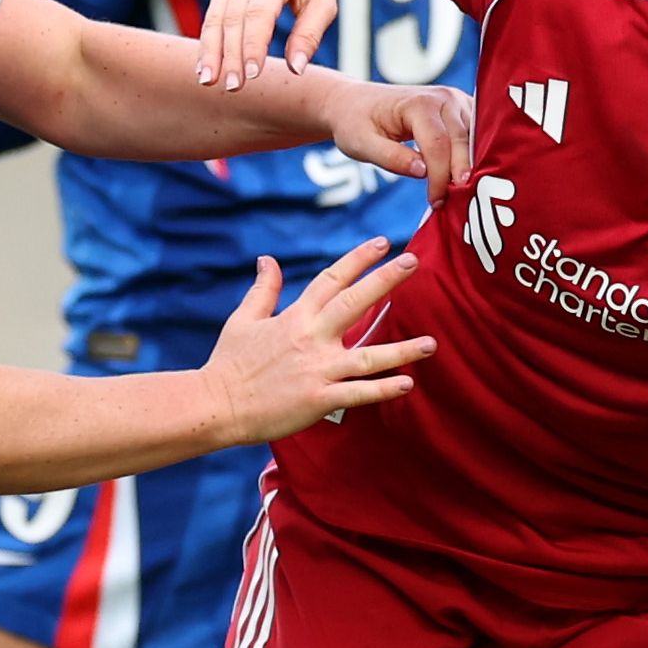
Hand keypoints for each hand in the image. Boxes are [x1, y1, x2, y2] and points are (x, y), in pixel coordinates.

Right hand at [196, 0, 344, 88]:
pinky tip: (205, 67)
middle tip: (231, 88)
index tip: (252, 75)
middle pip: (232, 19)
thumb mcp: (325, 0)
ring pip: (215, 18)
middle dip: (230, 56)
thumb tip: (295, 70)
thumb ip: (310, 34)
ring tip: (208, 81)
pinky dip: (207, 42)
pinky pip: (211, 15)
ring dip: (211, 52)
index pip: (259, 13)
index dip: (253, 45)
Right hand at [200, 241, 433, 441]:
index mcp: (295, 317)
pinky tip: (407, 383)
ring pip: (368, 356)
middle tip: (414, 261)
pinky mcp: (319, 399)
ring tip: (431, 343)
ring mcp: (317, 369)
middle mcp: (310, 338)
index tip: (382, 243)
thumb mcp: (244, 319)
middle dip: (386, 280)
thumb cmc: (229, 363)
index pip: (331, 279)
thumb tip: (266, 260)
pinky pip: (358, 393)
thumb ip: (263, 290)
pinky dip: (383, 389)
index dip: (358, 259)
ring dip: (402, 349)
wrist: (216, 405)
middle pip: (355, 302)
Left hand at [332, 82, 476, 202]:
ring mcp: (456, 101)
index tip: (435, 202)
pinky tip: (468, 177)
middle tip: (454, 203)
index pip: (438, 146)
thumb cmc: (355, 123)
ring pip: (474, 139)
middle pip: (462, 142)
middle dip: (459, 176)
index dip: (439, 178)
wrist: (355, 102)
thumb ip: (391, 158)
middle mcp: (443, 98)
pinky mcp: (461, 108)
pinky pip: (477, 134)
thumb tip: (422, 172)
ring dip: (470, 167)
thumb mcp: (362, 145)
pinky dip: (474, 155)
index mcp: (419, 103)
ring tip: (461, 194)